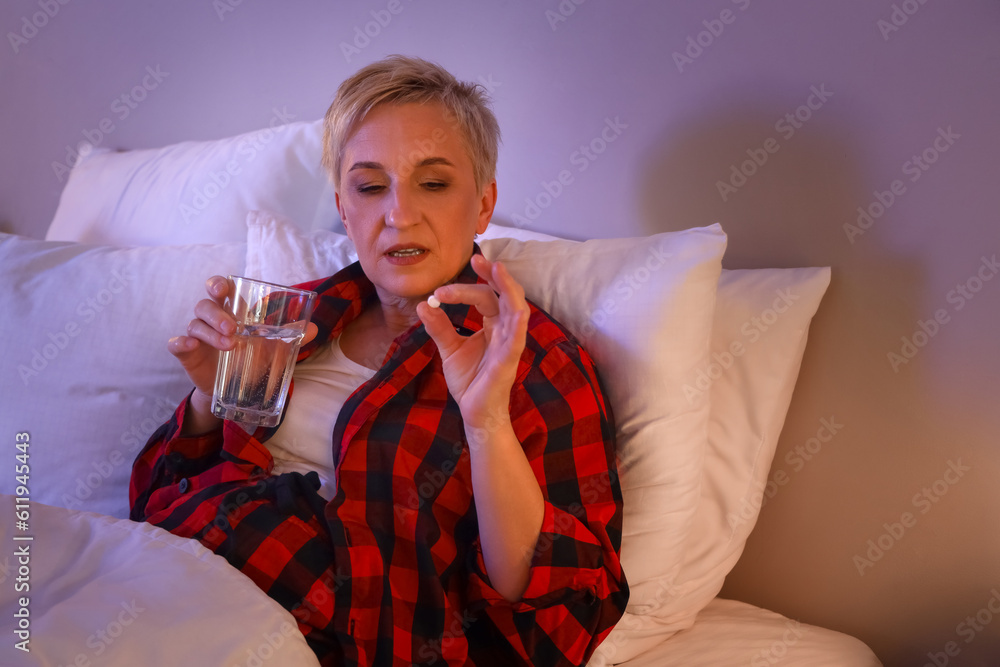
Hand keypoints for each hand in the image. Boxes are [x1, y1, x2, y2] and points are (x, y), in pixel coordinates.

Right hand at [168, 276, 318, 403]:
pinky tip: (188, 346)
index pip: (219, 289)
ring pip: (195, 324)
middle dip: (217, 313)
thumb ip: (290, 336)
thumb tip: (314, 328)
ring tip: (229, 344)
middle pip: (205, 305)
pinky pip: (176, 345)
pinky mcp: (188, 355)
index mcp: (230, 311)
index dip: (218, 284)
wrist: (235, 389)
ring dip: (210, 332)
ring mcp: (197, 337)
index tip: (223, 288)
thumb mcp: (272, 347)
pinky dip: (180, 343)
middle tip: (233, 328)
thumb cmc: (252, 358)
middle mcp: (211, 320)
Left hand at [416, 255, 528, 428]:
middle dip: (493, 276)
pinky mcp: (509, 361)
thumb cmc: (469, 380)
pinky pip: (518, 338)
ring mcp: (510, 344)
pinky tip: (517, 308)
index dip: (464, 289)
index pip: (484, 297)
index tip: (439, 291)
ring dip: (508, 288)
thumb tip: (423, 304)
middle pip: (503, 296)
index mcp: (493, 325)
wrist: (474, 412)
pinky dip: (518, 322)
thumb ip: (439, 327)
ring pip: (516, 309)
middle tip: (476, 259)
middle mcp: (505, 330)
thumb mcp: (449, 349)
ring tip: (497, 269)